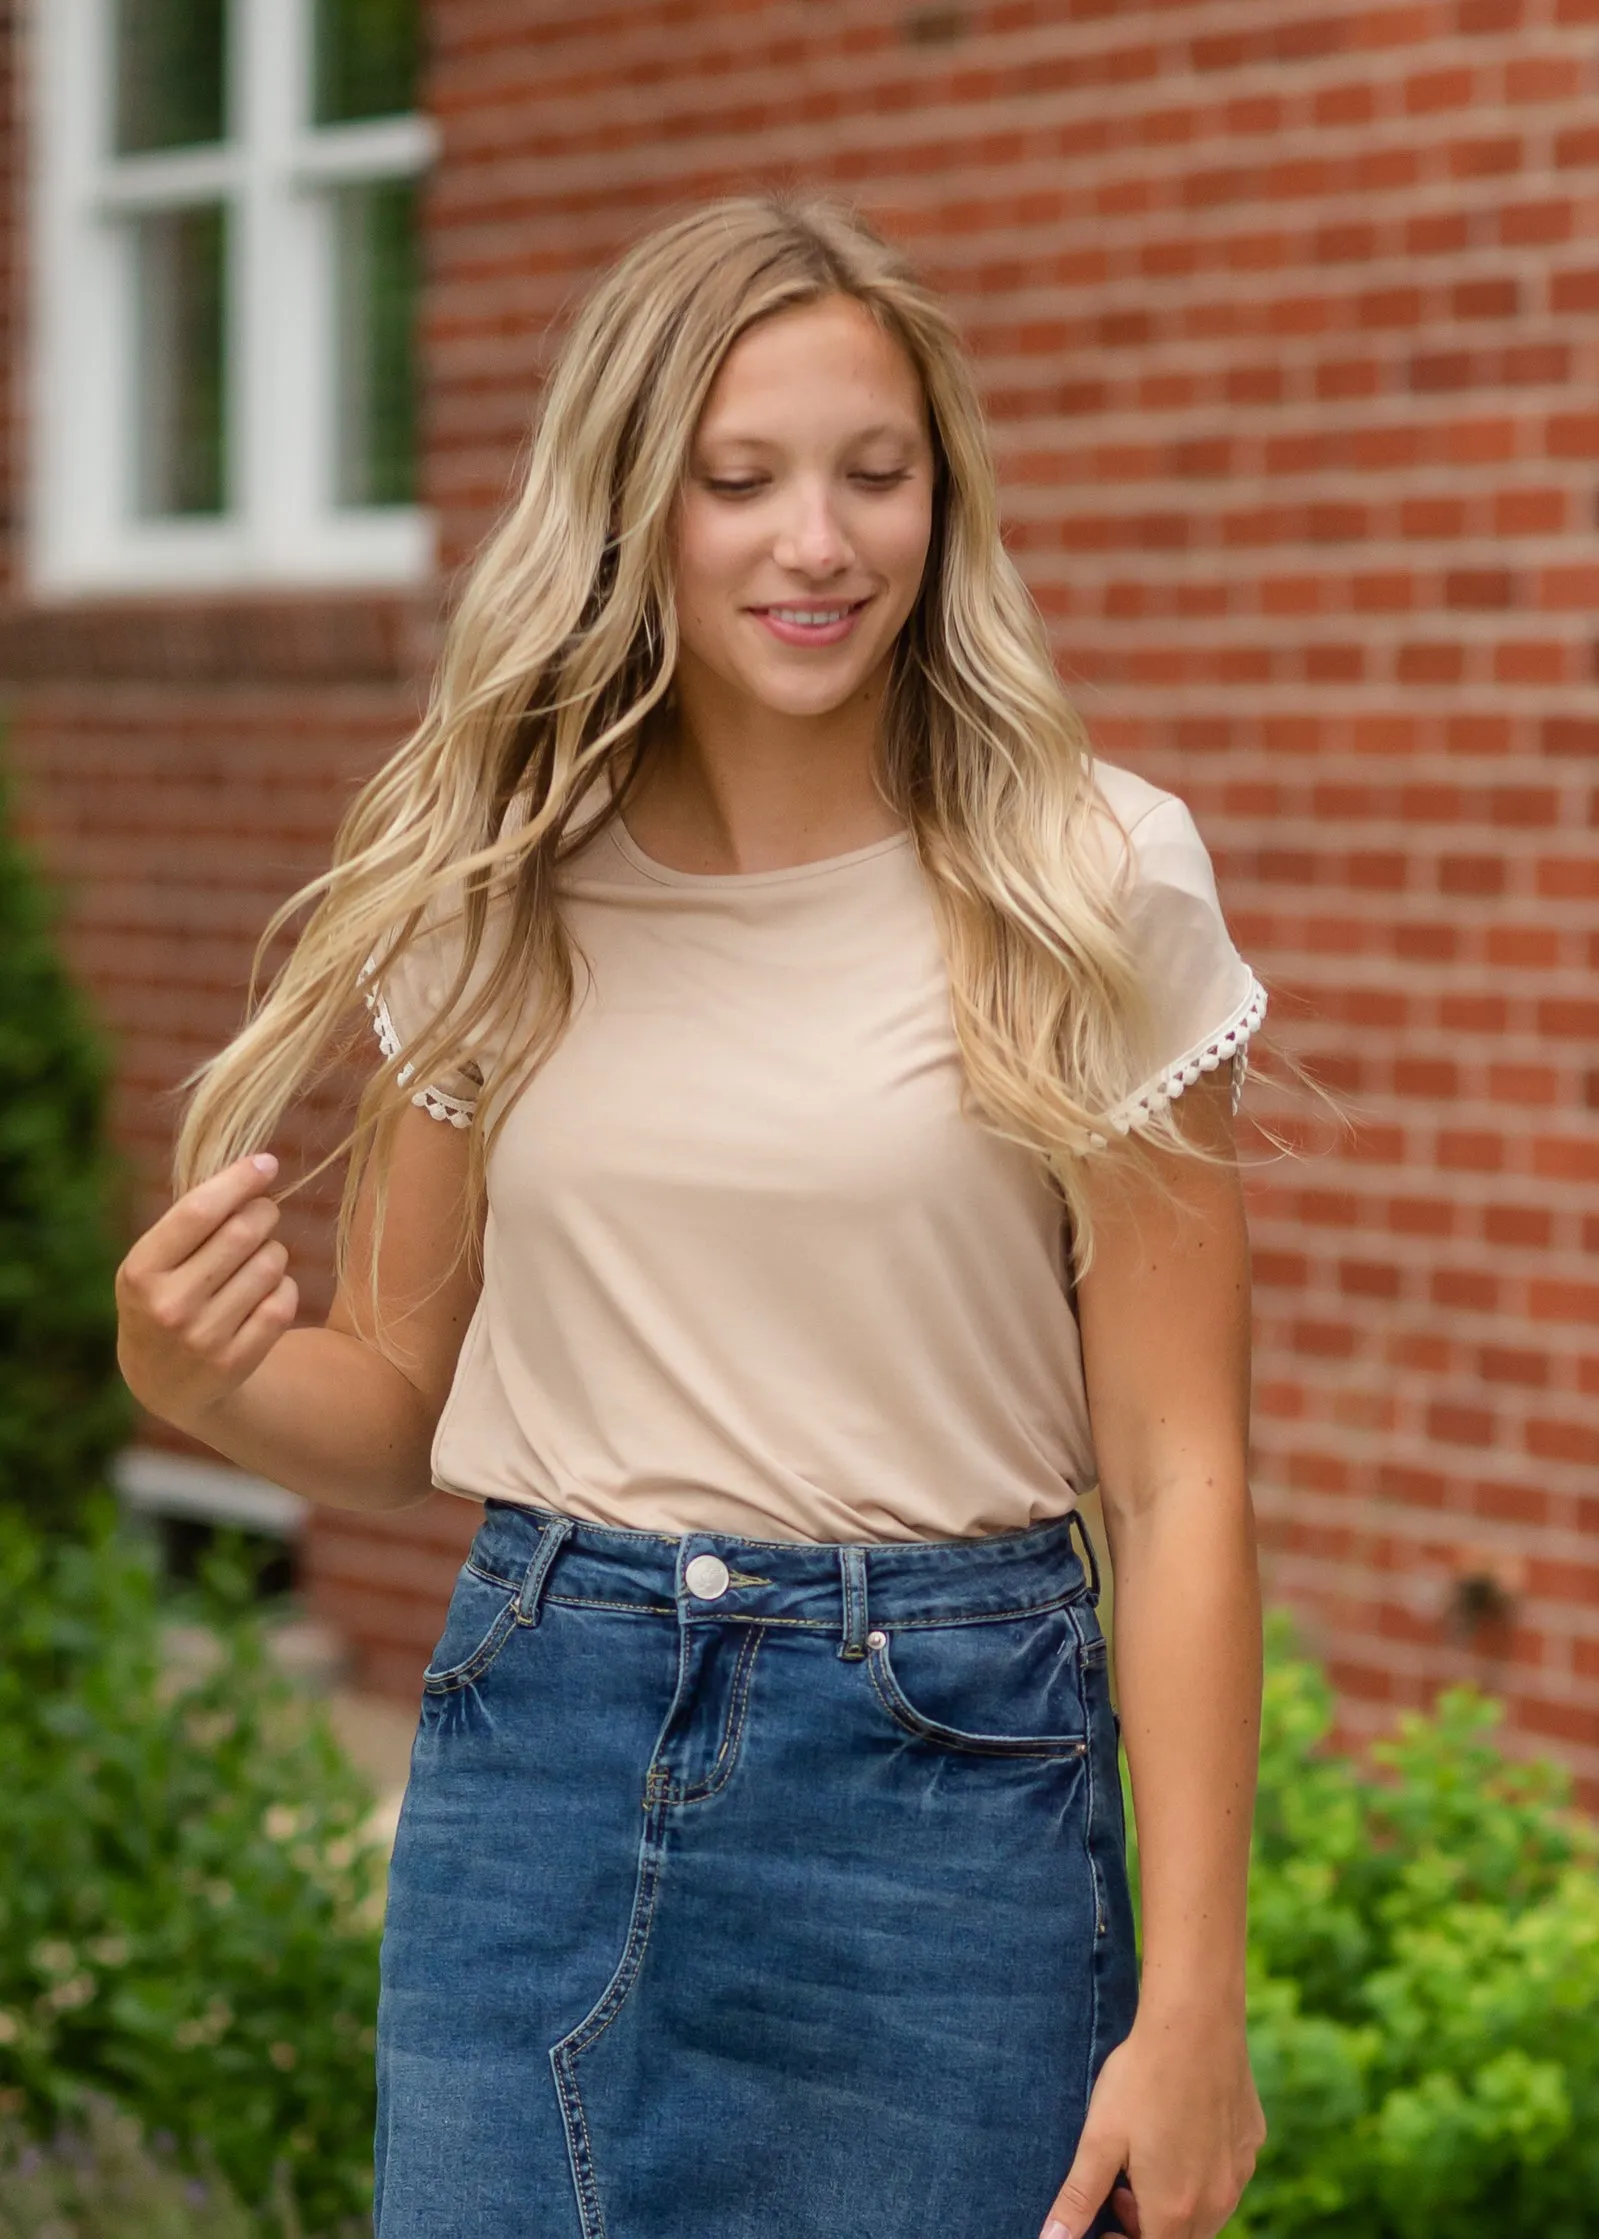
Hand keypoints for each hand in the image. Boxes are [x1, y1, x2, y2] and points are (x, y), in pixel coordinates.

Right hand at [115, 1153, 298, 1433]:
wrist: (162, 1382)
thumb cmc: (164, 1297)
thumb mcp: (154, 1262)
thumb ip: (193, 1220)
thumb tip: (260, 1168)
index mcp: (140, 1271)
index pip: (199, 1211)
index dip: (239, 1180)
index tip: (268, 1162)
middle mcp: (168, 1305)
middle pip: (243, 1232)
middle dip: (264, 1212)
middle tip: (265, 1212)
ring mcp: (202, 1337)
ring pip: (271, 1264)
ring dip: (275, 1251)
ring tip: (260, 1257)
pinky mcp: (236, 1361)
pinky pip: (283, 1301)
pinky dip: (284, 1286)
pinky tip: (267, 1289)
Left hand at [1040, 2009, 1263, 2238]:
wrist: (1195, 2023)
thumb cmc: (1141, 2080)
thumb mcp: (1099, 2140)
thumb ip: (1077, 2199)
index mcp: (1174, 2211)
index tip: (1104, 2217)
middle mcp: (1216, 2202)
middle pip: (1180, 2238)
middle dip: (1146, 2225)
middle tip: (1118, 2187)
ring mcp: (1239, 2174)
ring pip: (1207, 2213)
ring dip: (1173, 2202)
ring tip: (1145, 2157)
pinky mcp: (1251, 2144)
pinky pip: (1227, 2178)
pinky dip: (1201, 2172)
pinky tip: (1179, 2130)